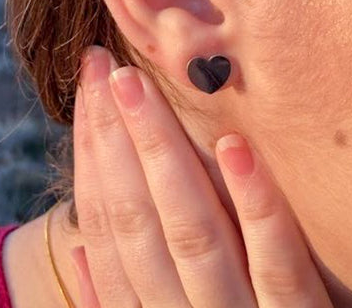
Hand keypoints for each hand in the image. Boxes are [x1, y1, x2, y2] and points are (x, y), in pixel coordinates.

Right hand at [71, 45, 332, 307]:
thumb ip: (113, 298)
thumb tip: (74, 246)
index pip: (103, 223)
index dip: (88, 153)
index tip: (87, 91)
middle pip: (136, 216)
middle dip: (114, 137)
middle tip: (104, 67)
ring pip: (192, 229)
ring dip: (162, 154)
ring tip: (139, 87)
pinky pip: (277, 264)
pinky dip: (255, 205)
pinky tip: (233, 147)